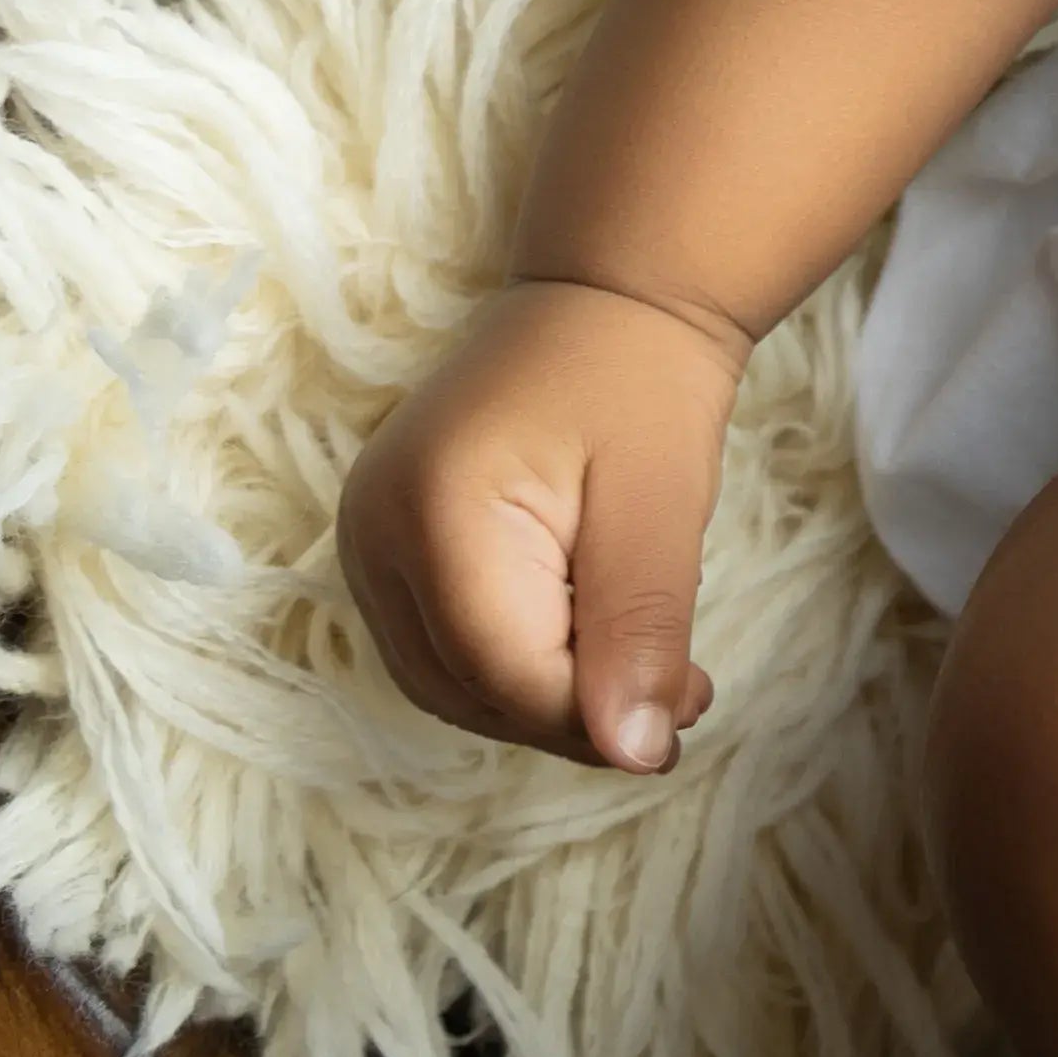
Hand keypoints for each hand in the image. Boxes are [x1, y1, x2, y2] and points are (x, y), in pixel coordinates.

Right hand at [336, 278, 738, 770]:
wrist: (606, 301)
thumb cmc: (638, 385)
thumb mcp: (659, 508)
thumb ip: (640, 632)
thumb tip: (637, 755)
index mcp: (431, 511)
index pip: (503, 672)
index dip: (594, 715)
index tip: (688, 712)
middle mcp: (372, 533)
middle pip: (470, 690)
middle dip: (578, 714)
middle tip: (684, 697)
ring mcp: (369, 544)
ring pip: (454, 686)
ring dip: (552, 701)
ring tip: (653, 673)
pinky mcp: (390, 553)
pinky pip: (449, 652)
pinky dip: (524, 669)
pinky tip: (596, 646)